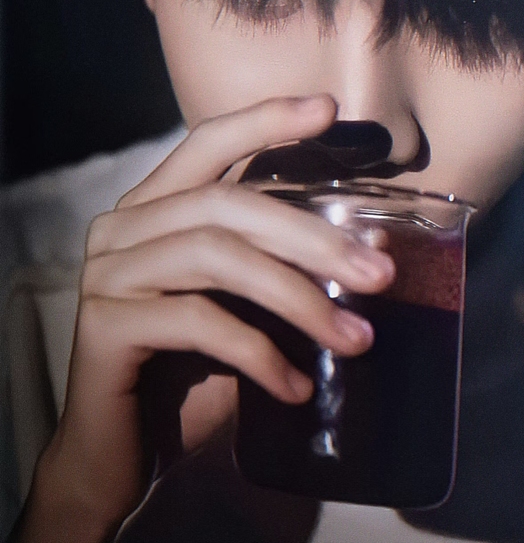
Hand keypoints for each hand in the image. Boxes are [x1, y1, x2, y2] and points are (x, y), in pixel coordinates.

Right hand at [19, 95, 394, 542]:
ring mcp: (106, 272)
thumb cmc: (192, 374)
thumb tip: (373, 242)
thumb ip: (291, 270)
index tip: (328, 109)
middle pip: (226, 203)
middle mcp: (122, 226)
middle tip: (380, 275)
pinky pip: (197, 322)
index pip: (208, 142)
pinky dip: (259, 353)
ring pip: (217, 256)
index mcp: (155, 207)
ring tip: (354, 341)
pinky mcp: (101, 324)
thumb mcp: (250, 313)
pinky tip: (296, 387)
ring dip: (298, 298)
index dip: (265, 119)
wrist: (122, 456)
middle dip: (312, 236)